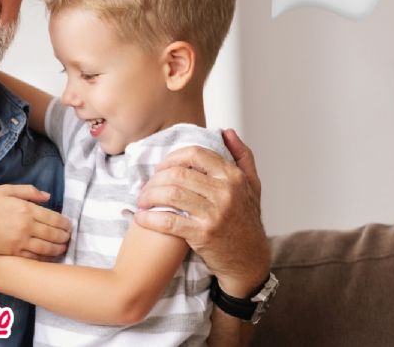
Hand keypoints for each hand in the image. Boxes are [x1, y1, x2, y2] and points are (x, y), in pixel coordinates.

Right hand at [0, 184, 70, 258]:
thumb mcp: (5, 190)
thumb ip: (28, 191)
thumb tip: (47, 196)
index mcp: (26, 208)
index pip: (54, 218)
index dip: (64, 223)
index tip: (68, 225)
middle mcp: (26, 226)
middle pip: (54, 234)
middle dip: (65, 237)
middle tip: (69, 237)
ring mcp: (20, 241)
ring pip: (47, 248)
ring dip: (59, 249)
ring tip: (63, 248)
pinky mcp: (13, 253)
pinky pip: (34, 258)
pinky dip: (45, 258)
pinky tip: (49, 257)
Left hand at [134, 129, 270, 296]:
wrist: (250, 261)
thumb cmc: (247, 222)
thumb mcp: (253, 186)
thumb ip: (242, 156)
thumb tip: (226, 131)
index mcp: (233, 177)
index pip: (194, 154)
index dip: (171, 158)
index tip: (160, 168)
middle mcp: (226, 192)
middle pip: (178, 173)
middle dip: (155, 179)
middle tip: (145, 186)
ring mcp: (215, 213)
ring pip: (170, 194)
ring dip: (148, 196)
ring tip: (141, 201)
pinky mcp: (203, 234)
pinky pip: (168, 221)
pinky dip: (149, 218)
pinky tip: (140, 218)